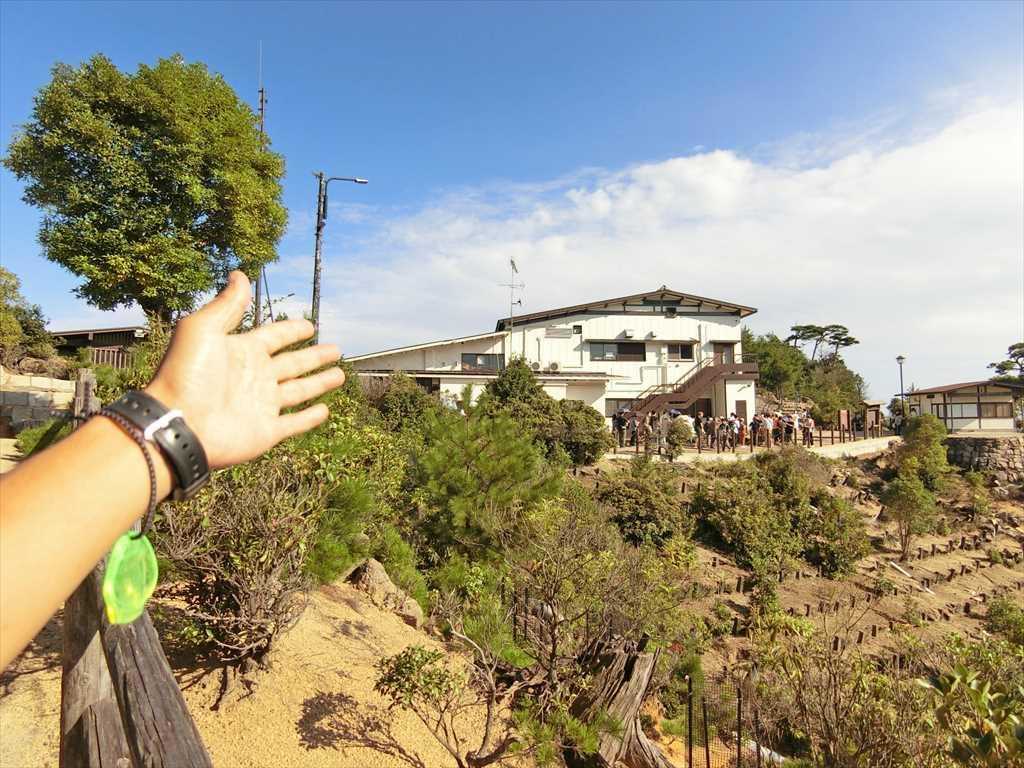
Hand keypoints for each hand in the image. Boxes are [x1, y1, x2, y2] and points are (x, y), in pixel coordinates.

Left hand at [145, 271, 343, 468]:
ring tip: (340, 375)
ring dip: (319, 383)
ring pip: (299, 391)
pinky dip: (309, 418)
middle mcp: (255, 377)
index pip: (275, 337)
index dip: (292, 330)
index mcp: (243, 351)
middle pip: (293, 363)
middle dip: (315, 357)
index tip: (310, 325)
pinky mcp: (267, 431)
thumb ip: (227, 304)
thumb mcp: (203, 329)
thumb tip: (240, 274)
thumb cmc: (186, 374)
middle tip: (335, 349)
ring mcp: (262, 405)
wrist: (179, 423)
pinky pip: (294, 423)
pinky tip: (324, 411)